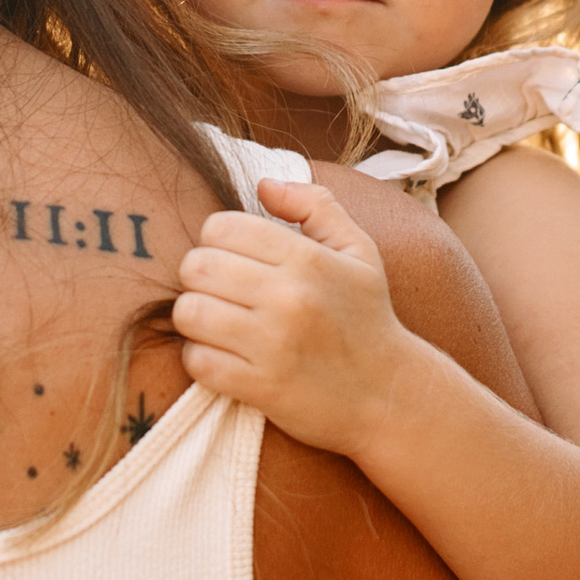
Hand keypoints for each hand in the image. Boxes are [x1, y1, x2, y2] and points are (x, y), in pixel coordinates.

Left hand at [172, 179, 422, 457]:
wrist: (390, 396)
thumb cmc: (367, 317)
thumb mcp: (358, 250)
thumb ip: (314, 205)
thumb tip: (263, 184)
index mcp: (308, 259)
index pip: (221, 227)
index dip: (217, 239)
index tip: (233, 257)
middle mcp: (290, 298)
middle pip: (197, 267)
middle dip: (200, 277)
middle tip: (221, 290)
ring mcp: (274, 345)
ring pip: (190, 313)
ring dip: (196, 318)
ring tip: (218, 322)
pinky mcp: (262, 387)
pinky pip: (198, 361)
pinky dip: (202, 359)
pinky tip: (224, 356)